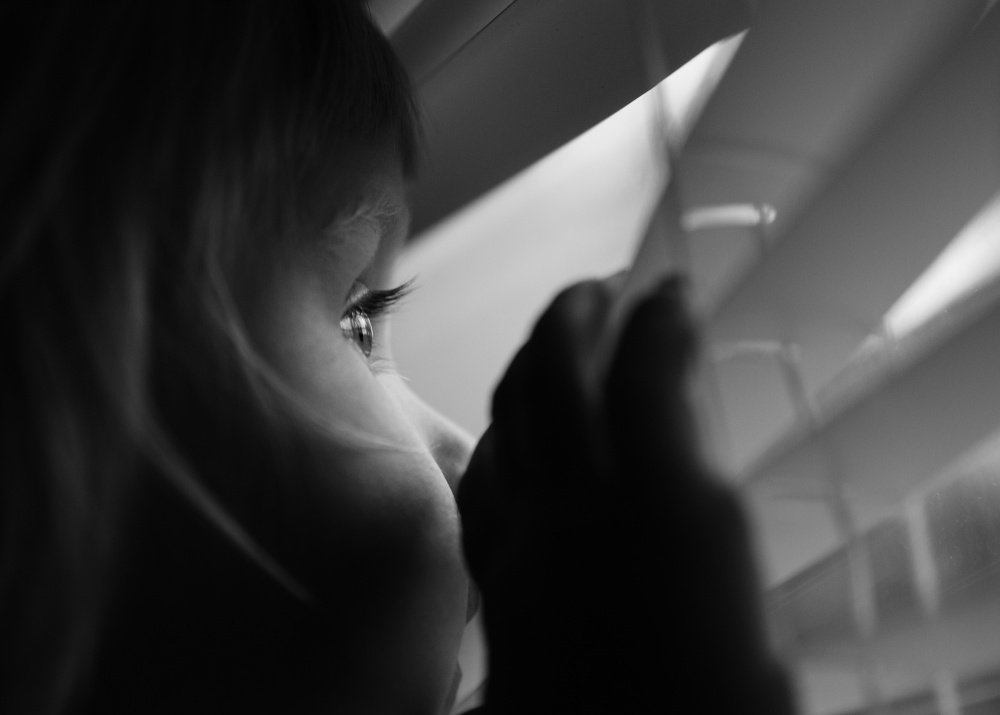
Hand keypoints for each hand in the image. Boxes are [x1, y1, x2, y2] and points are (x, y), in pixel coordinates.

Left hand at [457, 277, 793, 712]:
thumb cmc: (708, 708)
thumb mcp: (755, 614)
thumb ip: (710, 518)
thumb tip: (685, 459)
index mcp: (663, 512)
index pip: (648, 372)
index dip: (660, 317)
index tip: (673, 291)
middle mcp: (580, 511)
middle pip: (557, 373)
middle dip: (576, 312)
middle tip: (601, 288)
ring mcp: (525, 543)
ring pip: (509, 417)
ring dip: (530, 360)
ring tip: (553, 336)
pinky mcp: (500, 583)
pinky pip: (483, 481)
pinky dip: (500, 435)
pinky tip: (513, 432)